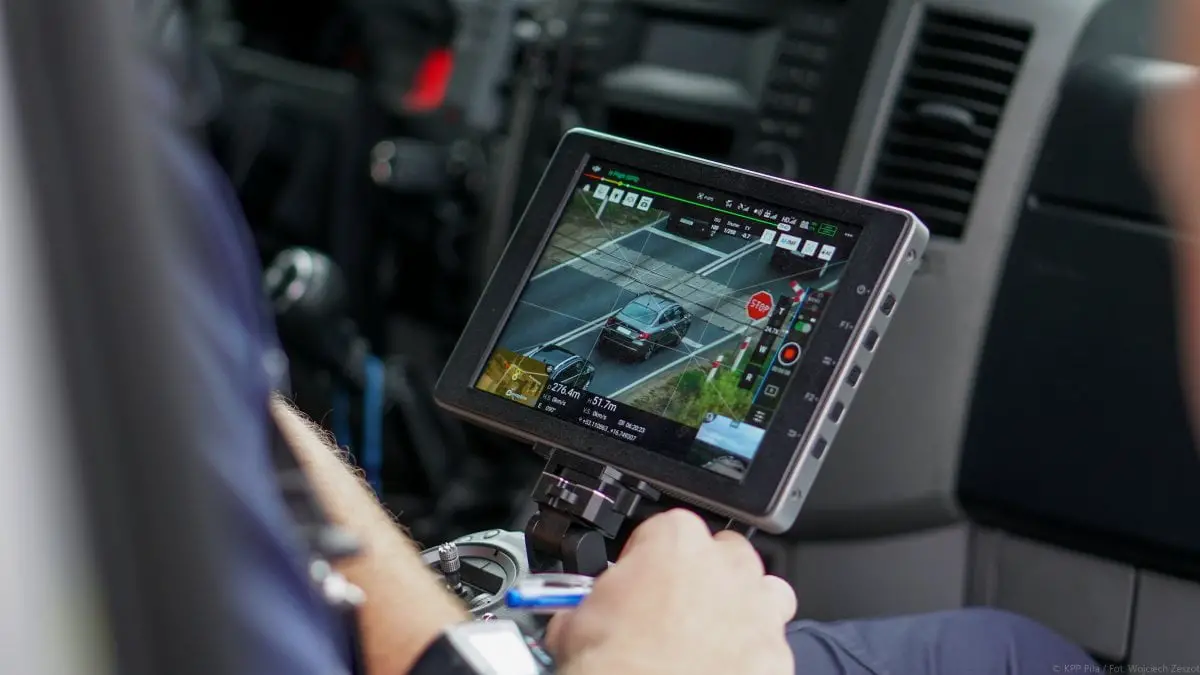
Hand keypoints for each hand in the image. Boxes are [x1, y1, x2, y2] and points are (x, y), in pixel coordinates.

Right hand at [544, 509, 796, 674]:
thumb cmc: (615, 666)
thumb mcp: (576, 621)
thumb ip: (589, 602)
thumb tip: (579, 616)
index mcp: (676, 540)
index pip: (662, 530)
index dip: (645, 559)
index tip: (636, 581)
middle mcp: (725, 566)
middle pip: (723, 553)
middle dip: (702, 576)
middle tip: (673, 609)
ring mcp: (758, 609)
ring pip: (762, 591)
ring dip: (741, 605)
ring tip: (710, 633)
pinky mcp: (777, 653)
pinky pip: (772, 642)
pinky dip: (753, 652)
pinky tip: (725, 666)